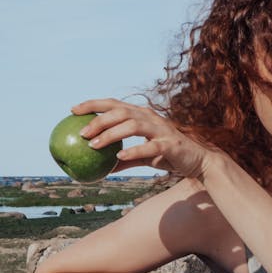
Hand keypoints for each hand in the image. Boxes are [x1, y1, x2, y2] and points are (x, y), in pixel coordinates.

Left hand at [71, 98, 214, 178]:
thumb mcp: (143, 157)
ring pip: (132, 126)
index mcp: (142, 115)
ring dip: (111, 134)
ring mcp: (161, 130)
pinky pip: (149, 147)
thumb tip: (101, 168)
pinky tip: (118, 157)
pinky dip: (133, 150)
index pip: (114, 104)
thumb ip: (124, 159)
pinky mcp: (170, 144)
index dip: (93, 104)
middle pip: (120, 112)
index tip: (73, 110)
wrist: (198, 162)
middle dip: (98, 119)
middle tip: (81, 133)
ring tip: (93, 146)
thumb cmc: (169, 156)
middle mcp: (151, 118)